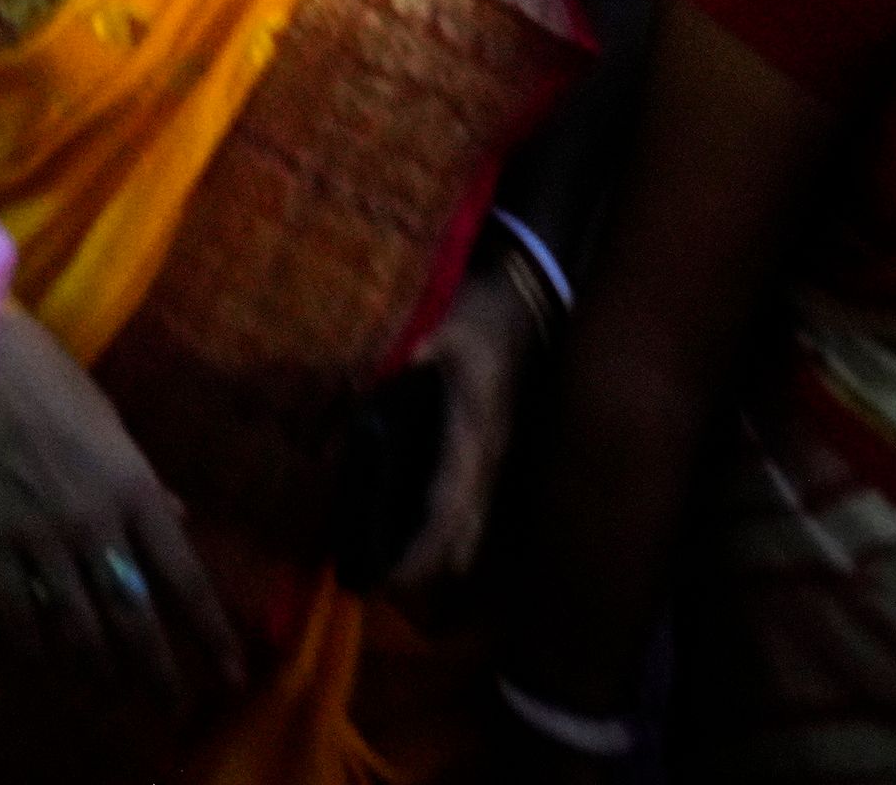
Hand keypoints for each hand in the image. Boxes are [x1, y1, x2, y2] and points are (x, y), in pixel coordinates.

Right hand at [0, 308, 248, 708]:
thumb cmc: (50, 377)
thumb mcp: (112, 423)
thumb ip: (143, 482)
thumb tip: (176, 519)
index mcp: (136, 488)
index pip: (184, 576)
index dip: (211, 631)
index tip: (231, 674)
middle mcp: (97, 522)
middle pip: (135, 615)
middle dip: (158, 670)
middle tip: (173, 707)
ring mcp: (44, 535)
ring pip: (79, 623)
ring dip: (101, 667)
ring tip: (114, 691)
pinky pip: (19, 609)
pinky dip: (35, 643)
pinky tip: (47, 661)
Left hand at [390, 268, 535, 589]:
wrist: (521, 310)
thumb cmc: (475, 319)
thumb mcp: (439, 328)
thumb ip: (410, 354)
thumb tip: (376, 381)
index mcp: (474, 433)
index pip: (451, 506)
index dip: (423, 549)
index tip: (391, 580)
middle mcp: (489, 459)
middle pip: (464, 534)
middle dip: (425, 568)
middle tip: (373, 585)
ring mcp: (494, 462)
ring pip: (470, 528)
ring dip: (435, 556)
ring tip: (384, 572)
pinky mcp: (489, 459)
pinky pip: (469, 510)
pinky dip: (441, 533)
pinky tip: (405, 536)